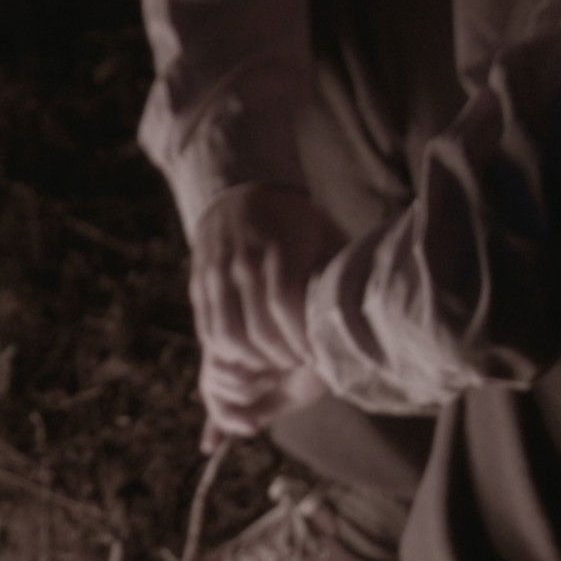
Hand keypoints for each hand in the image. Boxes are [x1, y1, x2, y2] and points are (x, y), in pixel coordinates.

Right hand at [187, 184, 341, 431]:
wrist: (240, 194)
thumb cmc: (296, 223)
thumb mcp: (322, 236)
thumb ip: (335, 273)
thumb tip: (361, 316)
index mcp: (279, 248)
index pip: (284, 304)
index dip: (300, 338)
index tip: (318, 356)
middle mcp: (242, 261)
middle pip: (257, 328)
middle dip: (281, 357)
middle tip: (300, 366)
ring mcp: (215, 275)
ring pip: (227, 336)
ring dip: (253, 360)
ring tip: (275, 364)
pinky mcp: (198, 286)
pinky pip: (209, 331)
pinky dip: (229, 352)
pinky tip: (251, 355)